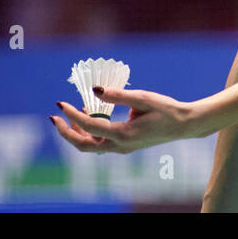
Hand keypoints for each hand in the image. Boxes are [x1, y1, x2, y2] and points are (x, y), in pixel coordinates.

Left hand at [50, 87, 195, 154]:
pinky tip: (88, 116)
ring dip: (77, 133)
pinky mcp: (124, 145)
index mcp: (123, 134)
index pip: (89, 126)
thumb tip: (95, 90)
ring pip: (90, 147)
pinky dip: (89, 133)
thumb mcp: (142, 98)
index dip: (72, 115)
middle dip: (66, 132)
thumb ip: (117, 95)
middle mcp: (120, 146)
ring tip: (69, 115)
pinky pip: (100, 143)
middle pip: (84, 146)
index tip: (60, 103)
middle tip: (55, 117)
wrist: (183, 125)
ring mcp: (122, 148)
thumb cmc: (165, 109)